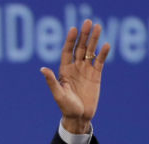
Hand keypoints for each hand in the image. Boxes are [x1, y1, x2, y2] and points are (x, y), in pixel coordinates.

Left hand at [40, 19, 110, 133]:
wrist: (79, 117)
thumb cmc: (66, 108)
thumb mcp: (58, 95)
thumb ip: (52, 81)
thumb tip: (42, 69)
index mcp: (64, 71)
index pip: (67, 51)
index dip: (70, 40)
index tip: (73, 29)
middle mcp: (75, 68)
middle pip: (80, 48)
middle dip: (84, 35)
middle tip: (88, 22)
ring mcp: (86, 71)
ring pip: (90, 52)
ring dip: (94, 40)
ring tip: (98, 27)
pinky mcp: (96, 76)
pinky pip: (100, 62)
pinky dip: (103, 53)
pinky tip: (106, 45)